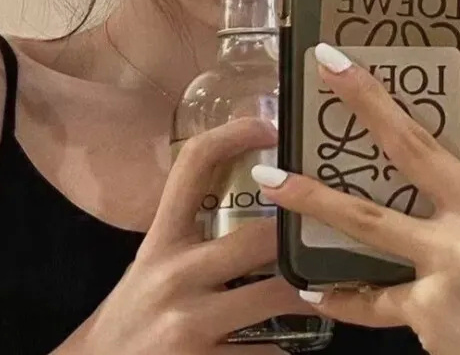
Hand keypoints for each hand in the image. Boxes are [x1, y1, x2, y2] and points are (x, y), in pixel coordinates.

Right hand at [67, 117, 316, 354]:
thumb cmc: (130, 317)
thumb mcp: (150, 266)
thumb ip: (188, 237)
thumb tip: (246, 203)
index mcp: (160, 240)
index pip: (193, 166)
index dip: (233, 135)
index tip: (269, 126)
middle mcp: (174, 274)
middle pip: (257, 238)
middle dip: (298, 234)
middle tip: (329, 226)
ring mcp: (190, 322)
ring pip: (274, 296)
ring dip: (308, 293)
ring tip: (327, 286)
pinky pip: (266, 353)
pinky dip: (285, 349)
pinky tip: (293, 344)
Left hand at [251, 0, 459, 354]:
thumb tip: (424, 137)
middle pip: (416, 141)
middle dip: (364, 97)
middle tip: (323, 58)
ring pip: (367, 217)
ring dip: (310, 196)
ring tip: (267, 176)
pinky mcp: (433, 310)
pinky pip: (369, 297)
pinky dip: (339, 293)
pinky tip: (309, 287)